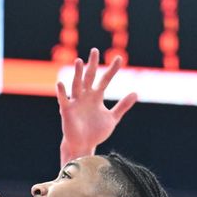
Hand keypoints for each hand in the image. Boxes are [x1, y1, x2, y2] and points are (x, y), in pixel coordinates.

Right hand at [56, 48, 136, 162]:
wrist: (83, 145)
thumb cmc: (96, 132)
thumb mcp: (112, 118)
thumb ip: (122, 106)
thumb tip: (135, 93)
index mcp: (96, 97)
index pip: (105, 80)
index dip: (112, 70)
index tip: (119, 58)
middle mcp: (85, 96)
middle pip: (89, 77)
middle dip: (92, 64)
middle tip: (95, 51)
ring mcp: (75, 102)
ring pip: (76, 85)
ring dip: (77, 74)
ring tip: (79, 61)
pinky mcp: (67, 111)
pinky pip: (64, 100)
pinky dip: (61, 92)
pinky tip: (60, 84)